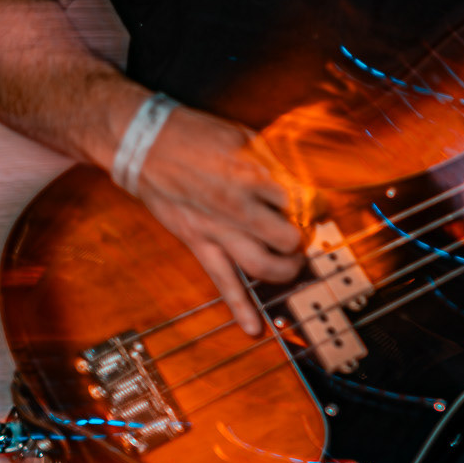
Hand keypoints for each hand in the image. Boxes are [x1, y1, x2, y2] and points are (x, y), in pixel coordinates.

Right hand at [134, 107, 305, 334]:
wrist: (143, 145)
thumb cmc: (195, 134)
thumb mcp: (243, 136)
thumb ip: (273, 162)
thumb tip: (302, 179)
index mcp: (251, 173)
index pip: (300, 200)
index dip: (316, 205)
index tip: (320, 205)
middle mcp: (237, 206)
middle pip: (287, 237)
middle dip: (303, 239)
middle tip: (306, 233)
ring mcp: (217, 229)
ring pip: (261, 264)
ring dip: (285, 269)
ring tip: (293, 264)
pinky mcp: (199, 243)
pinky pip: (222, 281)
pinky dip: (239, 307)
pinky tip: (253, 327)